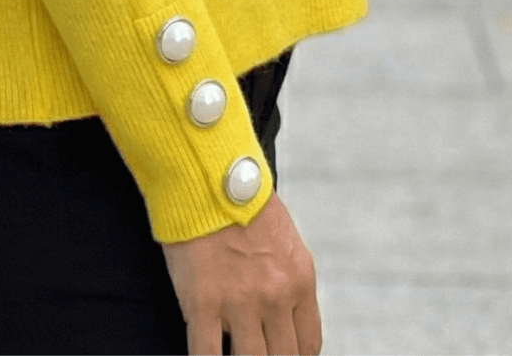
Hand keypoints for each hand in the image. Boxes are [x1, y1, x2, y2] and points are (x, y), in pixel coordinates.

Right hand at [161, 190, 322, 354]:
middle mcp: (276, 296)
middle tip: (257, 353)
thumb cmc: (240, 203)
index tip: (281, 355)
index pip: (308, 345)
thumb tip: (284, 317)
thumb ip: (287, 280)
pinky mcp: (203, 303)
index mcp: (300, 279)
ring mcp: (240, 303)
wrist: (205, 174)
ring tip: (233, 353)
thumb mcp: (283, 240)